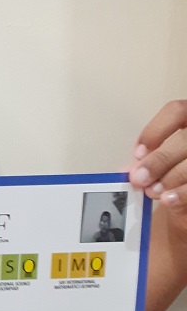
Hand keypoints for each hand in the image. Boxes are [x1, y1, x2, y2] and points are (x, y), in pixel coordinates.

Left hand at [130, 100, 186, 243]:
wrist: (186, 191)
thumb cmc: (174, 167)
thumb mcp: (164, 159)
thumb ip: (150, 158)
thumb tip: (129, 170)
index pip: (176, 111)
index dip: (155, 131)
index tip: (138, 152)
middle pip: (184, 139)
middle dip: (159, 160)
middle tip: (139, 178)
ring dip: (170, 178)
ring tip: (153, 191)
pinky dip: (182, 192)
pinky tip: (168, 199)